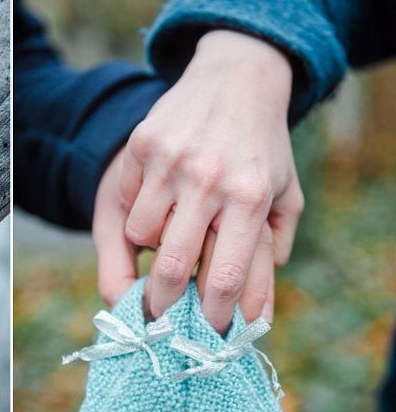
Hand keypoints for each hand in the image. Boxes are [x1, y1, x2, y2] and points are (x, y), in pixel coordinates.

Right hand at [119, 30, 302, 331]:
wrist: (235, 78)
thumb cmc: (259, 148)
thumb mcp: (284, 192)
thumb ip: (271, 247)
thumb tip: (254, 308)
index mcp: (251, 197)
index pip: (227, 276)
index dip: (212, 315)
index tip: (204, 333)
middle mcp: (210, 180)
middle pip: (171, 266)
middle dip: (161, 306)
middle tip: (160, 318)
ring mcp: (171, 162)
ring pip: (140, 234)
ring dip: (149, 248)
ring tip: (164, 239)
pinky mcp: (143, 146)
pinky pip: (128, 201)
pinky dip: (137, 212)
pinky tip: (155, 200)